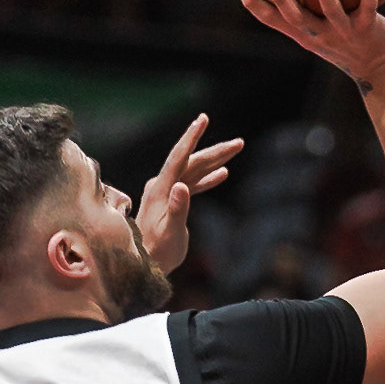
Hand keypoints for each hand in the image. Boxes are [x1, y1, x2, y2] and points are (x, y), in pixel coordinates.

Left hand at [135, 114, 242, 274]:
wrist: (145, 265)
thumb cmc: (157, 252)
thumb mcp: (169, 233)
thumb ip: (177, 209)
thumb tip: (182, 187)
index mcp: (160, 189)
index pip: (178, 158)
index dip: (191, 137)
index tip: (203, 119)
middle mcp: (162, 186)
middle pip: (191, 161)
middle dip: (215, 151)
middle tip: (239, 142)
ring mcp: (167, 193)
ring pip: (194, 170)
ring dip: (214, 161)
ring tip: (236, 150)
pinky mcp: (172, 201)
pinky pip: (193, 184)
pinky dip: (207, 178)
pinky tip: (223, 174)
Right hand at [237, 0, 384, 88]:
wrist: (377, 69)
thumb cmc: (345, 42)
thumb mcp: (320, 29)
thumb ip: (305, 7)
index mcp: (303, 33)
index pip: (272, 20)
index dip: (254, 5)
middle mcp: (319, 34)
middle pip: (295, 18)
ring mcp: (343, 32)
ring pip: (331, 11)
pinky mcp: (367, 28)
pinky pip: (368, 5)